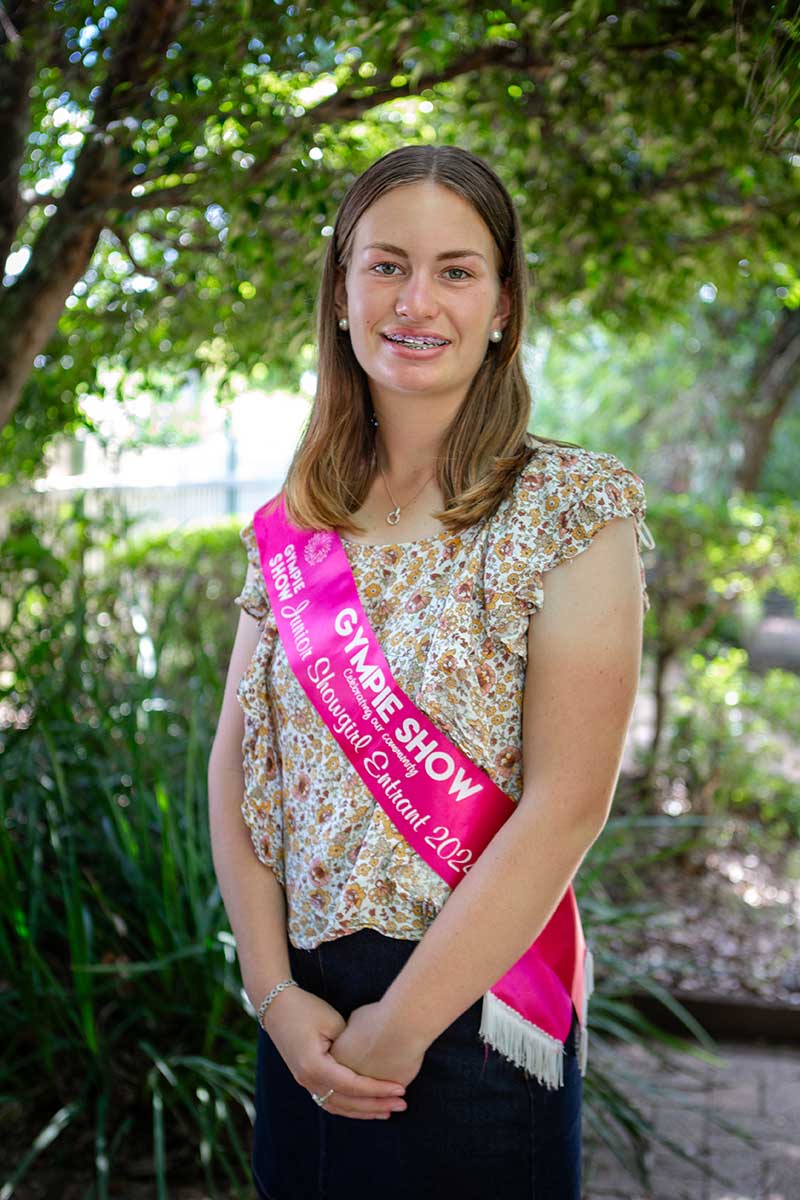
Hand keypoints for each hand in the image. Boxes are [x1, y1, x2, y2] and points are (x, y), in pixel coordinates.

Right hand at [262, 987, 407, 1120]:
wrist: (277, 1007)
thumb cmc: (306, 1008)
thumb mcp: (332, 1021)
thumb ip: (350, 1045)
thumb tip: (371, 1062)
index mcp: (314, 1066)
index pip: (352, 1085)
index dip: (378, 1089)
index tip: (401, 1088)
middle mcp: (308, 1080)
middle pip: (347, 1102)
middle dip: (376, 1104)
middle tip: (402, 1103)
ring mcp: (305, 1082)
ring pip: (338, 1106)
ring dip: (364, 1110)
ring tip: (389, 1110)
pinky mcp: (307, 1079)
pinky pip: (330, 1101)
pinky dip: (350, 1106)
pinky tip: (367, 1107)